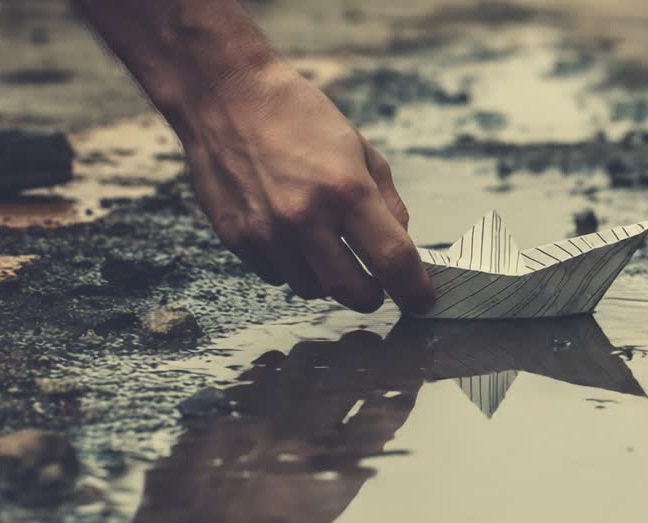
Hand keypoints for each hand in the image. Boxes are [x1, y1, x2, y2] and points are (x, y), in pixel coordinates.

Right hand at [178, 62, 432, 312]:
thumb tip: (401, 246)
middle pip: (353, 292)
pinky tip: (288, 234)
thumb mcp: (360, 149)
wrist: (225, 95)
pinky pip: (277, 276)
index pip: (393, 260)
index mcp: (345, 189)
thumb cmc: (298, 116)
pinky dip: (292, 266)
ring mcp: (267, 233)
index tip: (421, 301)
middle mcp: (304, 218)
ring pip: (312, 290)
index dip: (414, 289)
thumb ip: (387, 203)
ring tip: (323, 244)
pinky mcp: (237, 239)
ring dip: (327, 279)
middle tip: (375, 285)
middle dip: (372, 296)